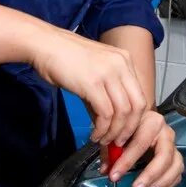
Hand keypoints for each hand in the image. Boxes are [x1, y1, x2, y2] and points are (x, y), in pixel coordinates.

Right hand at [29, 28, 146, 145]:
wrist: (45, 45)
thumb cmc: (65, 58)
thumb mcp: (95, 72)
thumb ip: (106, 93)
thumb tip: (110, 122)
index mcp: (124, 60)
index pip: (140, 96)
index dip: (135, 119)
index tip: (125, 132)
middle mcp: (121, 65)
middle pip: (137, 106)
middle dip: (129, 129)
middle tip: (118, 142)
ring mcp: (108, 73)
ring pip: (123, 112)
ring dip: (114, 132)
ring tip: (103, 140)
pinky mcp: (92, 83)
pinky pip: (105, 113)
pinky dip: (101, 129)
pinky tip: (94, 134)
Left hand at [102, 111, 182, 186]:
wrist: (141, 124)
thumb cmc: (127, 130)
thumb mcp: (116, 136)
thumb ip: (110, 152)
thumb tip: (106, 170)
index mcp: (151, 121)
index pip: (140, 142)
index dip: (127, 161)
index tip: (114, 176)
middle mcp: (166, 132)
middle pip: (164, 155)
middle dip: (150, 174)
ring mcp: (173, 145)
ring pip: (175, 164)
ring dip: (162, 181)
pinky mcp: (176, 157)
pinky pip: (177, 173)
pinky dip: (168, 184)